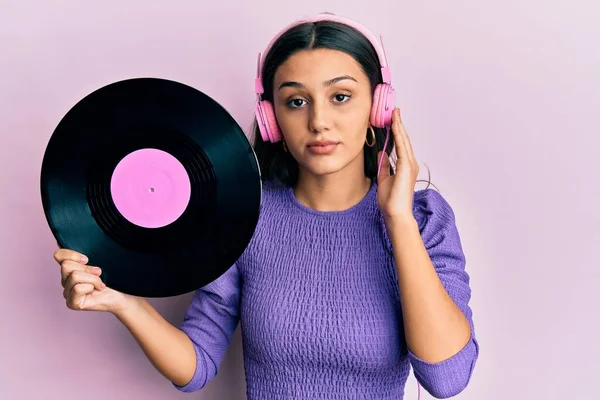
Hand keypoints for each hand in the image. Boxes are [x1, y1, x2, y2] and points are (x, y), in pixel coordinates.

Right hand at [54, 248, 136, 313]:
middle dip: (87, 268)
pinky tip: (98, 289)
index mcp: (70, 268)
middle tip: (99, 272)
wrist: (122, 293)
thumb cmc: (112, 277)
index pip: (58, 255)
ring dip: (93, 278)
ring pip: (74, 276)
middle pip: (66, 265)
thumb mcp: (99, 260)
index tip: (87, 259)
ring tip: (100, 282)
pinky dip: (91, 286)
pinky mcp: (72, 303)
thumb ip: (85, 251)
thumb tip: (64, 241)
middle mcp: (65, 280)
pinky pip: (77, 288)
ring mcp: (67, 293)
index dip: (72, 254)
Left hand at [376, 107, 419, 221]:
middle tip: (394, 110)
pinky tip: (394, 125)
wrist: (395, 214)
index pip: (400, 145)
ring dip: (399, 126)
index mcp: (405, 166)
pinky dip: (399, 135)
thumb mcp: (383, 179)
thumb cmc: (390, 201)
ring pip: (404, 140)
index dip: (397, 131)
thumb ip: (384, 166)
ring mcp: (410, 165)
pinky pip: (402, 147)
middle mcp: (410, 163)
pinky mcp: (407, 167)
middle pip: (404, 139)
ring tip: (394, 113)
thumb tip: (381, 154)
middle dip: (399, 124)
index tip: (392, 119)